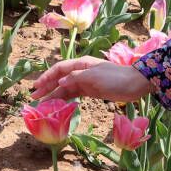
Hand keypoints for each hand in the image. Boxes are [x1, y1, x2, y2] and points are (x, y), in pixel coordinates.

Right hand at [31, 57, 153, 102]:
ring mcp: (85, 81)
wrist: (135, 85)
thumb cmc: (116, 78)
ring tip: (44, 105)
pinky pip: (74, 94)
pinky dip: (65, 99)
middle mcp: (80, 71)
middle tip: (34, 98)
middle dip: (46, 87)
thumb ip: (76, 78)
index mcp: (81, 64)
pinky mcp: (91, 91)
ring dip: (54, 95)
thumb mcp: (95, 77)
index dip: (46, 77)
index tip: (36, 87)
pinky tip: (59, 105)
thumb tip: (60, 82)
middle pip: (59, 79)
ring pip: (65, 88)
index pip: (59, 69)